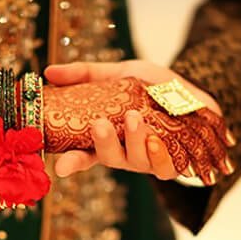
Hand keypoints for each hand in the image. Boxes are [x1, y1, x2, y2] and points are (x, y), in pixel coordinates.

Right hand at [44, 61, 235, 183]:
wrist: (192, 90)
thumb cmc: (152, 86)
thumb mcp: (120, 73)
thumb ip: (87, 74)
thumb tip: (48, 72)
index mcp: (109, 135)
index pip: (84, 153)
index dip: (72, 162)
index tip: (60, 166)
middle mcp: (126, 151)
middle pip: (109, 158)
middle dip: (103, 143)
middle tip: (99, 124)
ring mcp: (148, 159)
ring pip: (136, 162)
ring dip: (134, 141)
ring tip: (134, 117)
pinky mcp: (172, 162)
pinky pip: (164, 167)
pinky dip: (159, 155)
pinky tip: (157, 138)